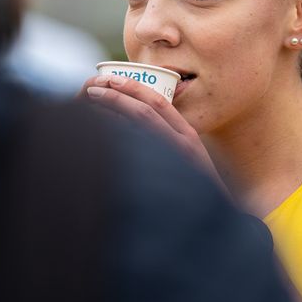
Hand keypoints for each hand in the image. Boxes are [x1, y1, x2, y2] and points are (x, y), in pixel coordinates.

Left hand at [82, 75, 222, 184]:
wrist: (209, 221)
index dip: (134, 88)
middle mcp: (183, 142)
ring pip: (142, 122)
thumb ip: (168, 144)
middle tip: (95, 86)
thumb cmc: (194, 192)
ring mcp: (176, 156)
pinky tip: (100, 131)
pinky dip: (119, 134)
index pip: (159, 103)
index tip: (112, 80)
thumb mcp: (186, 162)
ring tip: (92, 101)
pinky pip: (141, 145)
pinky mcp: (166, 171)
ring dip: (115, 107)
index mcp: (187, 135)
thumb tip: (137, 132)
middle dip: (120, 93)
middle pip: (148, 107)